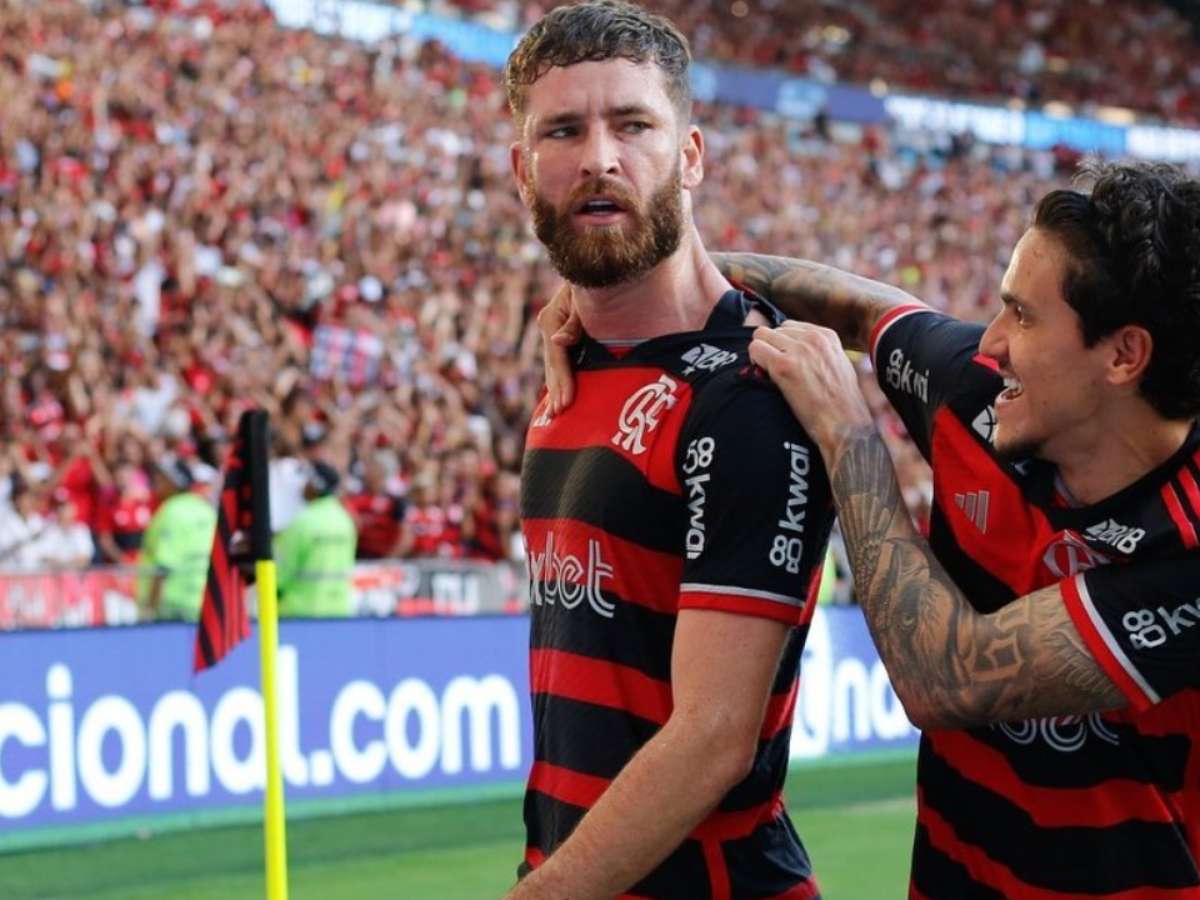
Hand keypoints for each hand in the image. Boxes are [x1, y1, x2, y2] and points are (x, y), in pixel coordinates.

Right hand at [538, 282, 581, 414]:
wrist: (597, 266)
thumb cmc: (594, 281)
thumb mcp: (584, 297)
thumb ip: (575, 321)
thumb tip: (557, 341)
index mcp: (551, 318)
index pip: (556, 356)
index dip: (561, 380)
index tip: (565, 402)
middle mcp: (549, 326)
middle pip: (552, 364)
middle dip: (556, 389)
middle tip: (559, 415)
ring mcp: (553, 332)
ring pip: (554, 365)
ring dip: (555, 387)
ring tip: (556, 412)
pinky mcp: (562, 335)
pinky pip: (560, 360)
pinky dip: (561, 377)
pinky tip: (561, 394)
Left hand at [748, 321, 874, 457]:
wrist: (845, 424)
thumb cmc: (843, 404)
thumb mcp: (839, 366)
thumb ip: (820, 353)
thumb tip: (799, 353)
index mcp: (827, 336)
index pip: (791, 326)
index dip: (782, 344)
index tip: (784, 359)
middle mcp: (812, 338)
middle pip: (774, 330)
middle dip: (770, 348)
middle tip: (772, 368)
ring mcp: (798, 351)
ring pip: (761, 335)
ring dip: (760, 353)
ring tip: (767, 372)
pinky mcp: (783, 366)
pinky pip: (755, 350)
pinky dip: (754, 362)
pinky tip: (762, 375)